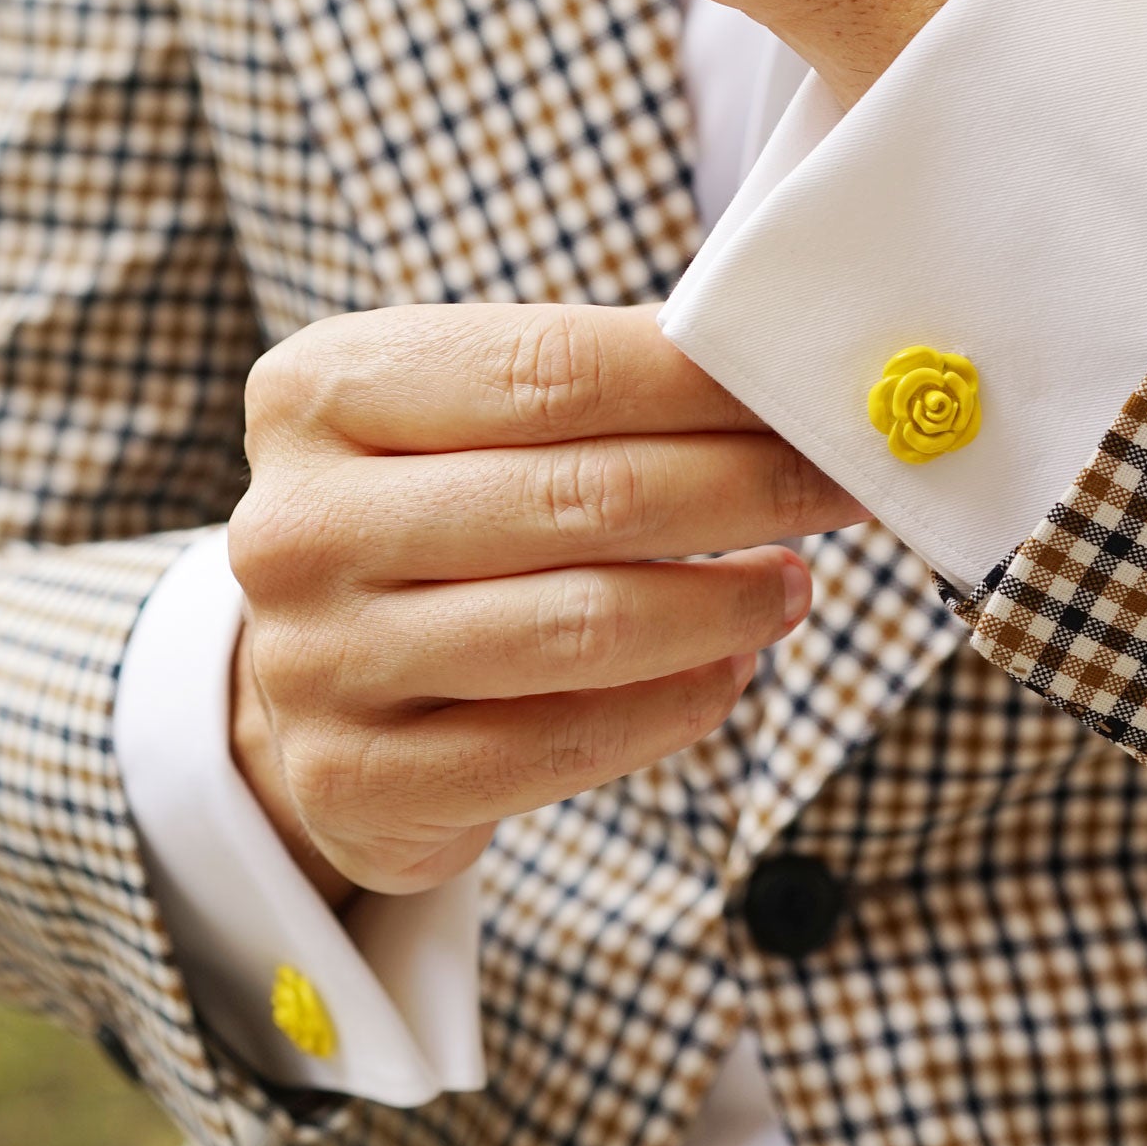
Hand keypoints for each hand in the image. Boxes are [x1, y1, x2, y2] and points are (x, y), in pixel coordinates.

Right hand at [226, 304, 858, 898]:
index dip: (708, 381)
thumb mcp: (465, 419)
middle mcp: (297, 524)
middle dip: (750, 486)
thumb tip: (782, 363)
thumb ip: (593, 382)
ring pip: (586, 626)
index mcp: (320, 391)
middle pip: (584, 497)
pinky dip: (677, 704)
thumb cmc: (438, 516)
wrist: (320, 682)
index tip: (815, 387)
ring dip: (728, 603)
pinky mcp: (355, 781)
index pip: (553, 367)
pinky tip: (730, 669)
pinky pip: (562, 744)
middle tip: (849, 484)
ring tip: (793, 584)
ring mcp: (317, 661)